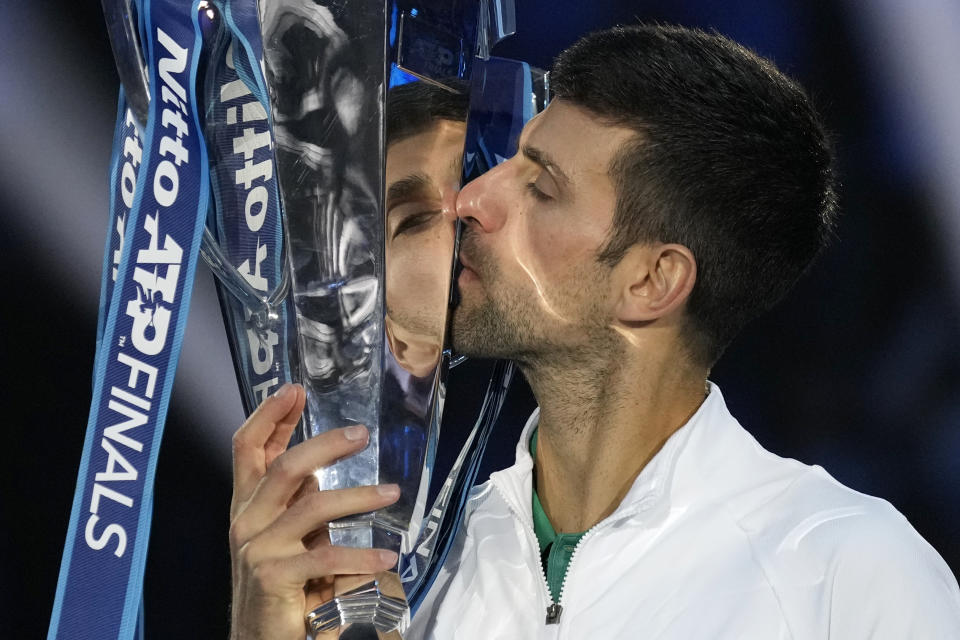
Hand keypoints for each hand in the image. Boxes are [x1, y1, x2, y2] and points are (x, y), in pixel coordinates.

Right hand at [229, 383, 399, 639]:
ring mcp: (257, 549)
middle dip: (324, 445)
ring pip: (312, 507)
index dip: (268, 415)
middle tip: (362, 434)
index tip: (294, 390)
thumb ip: (298, 503)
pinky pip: (325, 557)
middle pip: (283, 467)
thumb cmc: (281, 584)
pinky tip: (387, 558)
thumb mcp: (288, 535)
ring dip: (358, 498)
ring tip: (392, 494)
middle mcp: (245, 521)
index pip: (247, 448)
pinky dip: (360, 557)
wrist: (259, 637)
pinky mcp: (274, 577)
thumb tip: (321, 470)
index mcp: (246, 505)